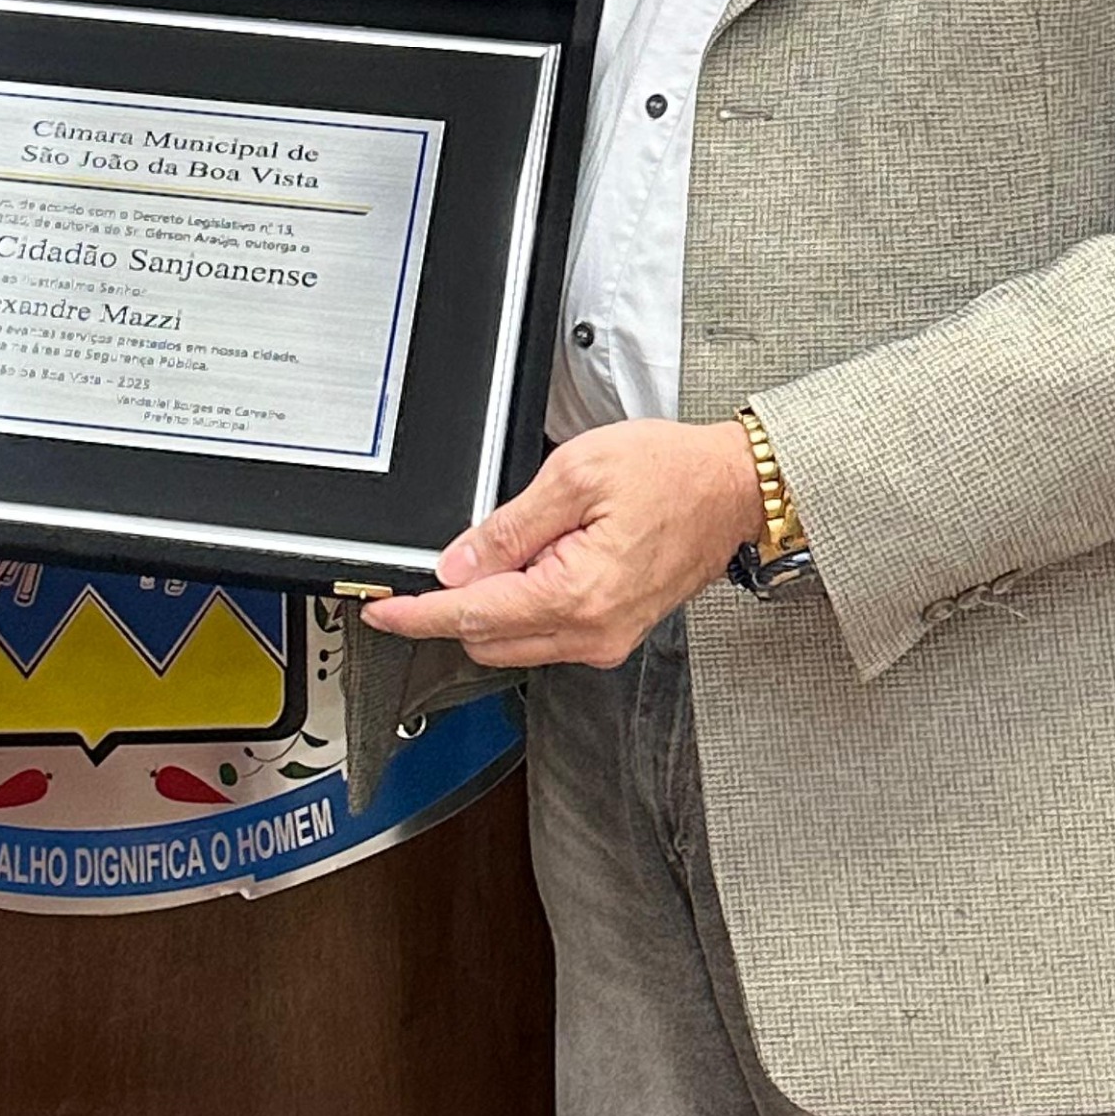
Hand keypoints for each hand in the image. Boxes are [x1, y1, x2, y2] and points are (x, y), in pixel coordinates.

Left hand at [357, 418, 763, 670]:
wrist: (733, 489)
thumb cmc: (672, 473)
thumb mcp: (573, 476)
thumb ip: (507, 527)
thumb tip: (457, 565)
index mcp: (576, 594)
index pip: (471, 616)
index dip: (416, 615)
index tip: (381, 613)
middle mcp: (592, 631)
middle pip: (486, 639)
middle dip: (451, 606)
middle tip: (439, 562)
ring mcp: (605, 638)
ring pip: (514, 642)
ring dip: (489, 607)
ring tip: (509, 546)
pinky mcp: (614, 633)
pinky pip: (546, 634)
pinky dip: (522, 607)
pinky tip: (535, 563)